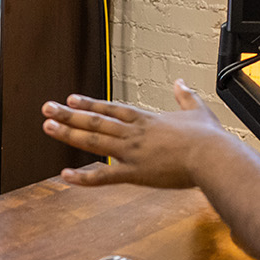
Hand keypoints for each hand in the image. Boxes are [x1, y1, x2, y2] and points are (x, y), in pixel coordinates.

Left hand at [41, 81, 236, 190]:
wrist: (212, 157)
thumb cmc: (208, 138)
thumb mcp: (197, 110)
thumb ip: (186, 96)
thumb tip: (181, 82)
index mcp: (146, 120)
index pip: (111, 109)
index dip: (89, 105)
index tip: (71, 99)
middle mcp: (133, 133)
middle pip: (95, 122)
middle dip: (68, 115)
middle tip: (46, 108)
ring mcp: (131, 153)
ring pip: (94, 142)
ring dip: (69, 134)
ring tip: (48, 127)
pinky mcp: (135, 174)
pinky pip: (104, 177)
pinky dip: (84, 178)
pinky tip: (66, 176)